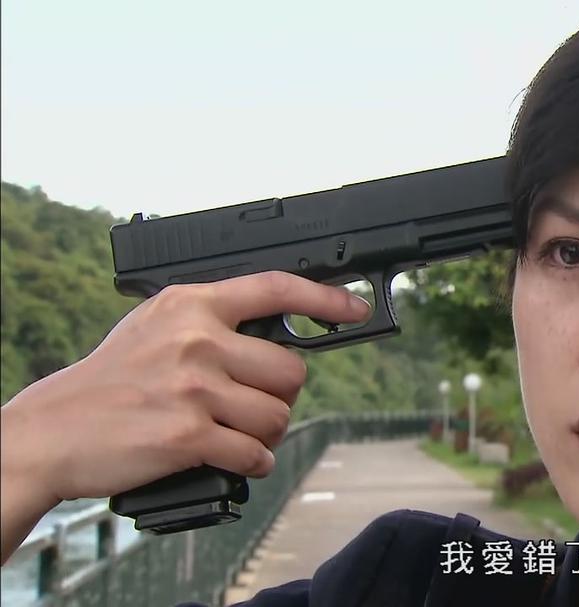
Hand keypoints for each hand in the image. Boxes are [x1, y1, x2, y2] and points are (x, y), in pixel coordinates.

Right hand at [0, 271, 371, 503]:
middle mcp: (196, 339)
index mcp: (191, 304)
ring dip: (265, 433)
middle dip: (280, 394)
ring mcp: (193, 387)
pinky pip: (255, 453)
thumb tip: (275, 329)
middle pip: (291, 370)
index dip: (324, 299)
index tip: (355, 308)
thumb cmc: (109, 380)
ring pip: (278, 415)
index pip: (275, 288)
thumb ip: (211, 321)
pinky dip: (252, 463)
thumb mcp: (155, 326)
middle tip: (250, 403)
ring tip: (235, 432)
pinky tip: (233, 459)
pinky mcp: (188, 435)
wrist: (51, 430)